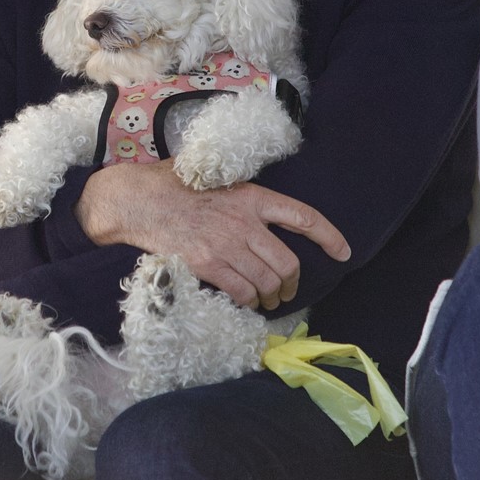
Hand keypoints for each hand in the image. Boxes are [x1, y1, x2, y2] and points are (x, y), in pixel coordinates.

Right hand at [76, 163, 348, 309]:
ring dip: (272, 297)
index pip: (303, 217)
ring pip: (268, 282)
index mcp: (251, 196)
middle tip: (286, 290)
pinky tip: (245, 301)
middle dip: (292, 283)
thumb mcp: (216, 178)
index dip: (329, 237)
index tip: (344, 252)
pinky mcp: (208, 265)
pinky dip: (249, 302)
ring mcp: (226, 245)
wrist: (135, 200)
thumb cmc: (171, 186)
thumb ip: (242, 196)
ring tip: (267, 300)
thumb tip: (260, 214)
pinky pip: (243, 292)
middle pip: (289, 263)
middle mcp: (244, 222)